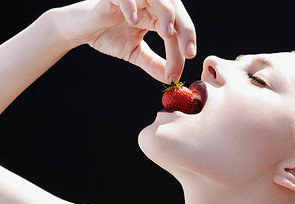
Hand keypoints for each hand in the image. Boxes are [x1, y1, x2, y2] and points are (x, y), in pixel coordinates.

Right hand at [57, 0, 195, 82]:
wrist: (79, 30)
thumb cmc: (109, 35)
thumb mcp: (136, 53)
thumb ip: (154, 64)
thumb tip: (172, 79)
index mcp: (156, 15)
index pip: (177, 27)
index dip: (186, 42)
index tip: (187, 61)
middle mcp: (148, 3)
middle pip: (174, 9)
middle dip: (185, 29)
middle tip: (187, 51)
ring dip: (165, 13)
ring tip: (167, 33)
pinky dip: (129, 5)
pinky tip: (133, 21)